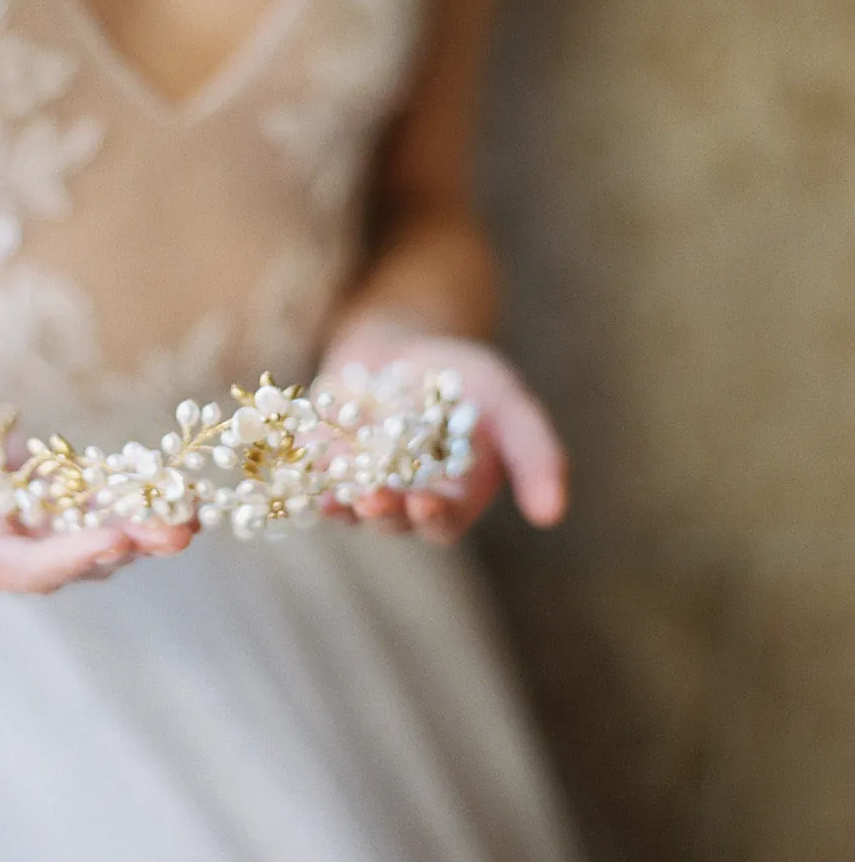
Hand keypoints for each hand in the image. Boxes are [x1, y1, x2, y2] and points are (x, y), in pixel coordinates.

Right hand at [0, 404, 195, 593]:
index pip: (33, 569)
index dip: (74, 555)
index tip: (116, 539)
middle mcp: (16, 552)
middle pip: (82, 557)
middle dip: (132, 543)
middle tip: (181, 531)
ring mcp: (38, 523)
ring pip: (101, 528)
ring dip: (146, 522)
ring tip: (194, 512)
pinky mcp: (52, 492)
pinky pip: (99, 495)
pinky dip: (133, 490)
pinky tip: (172, 482)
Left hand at [318, 323, 567, 546]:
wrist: (405, 340)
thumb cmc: (465, 374)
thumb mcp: (508, 401)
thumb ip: (536, 454)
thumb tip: (553, 516)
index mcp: (453, 495)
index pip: (443, 521)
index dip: (434, 517)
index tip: (424, 502)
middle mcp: (405, 498)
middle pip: (392, 519)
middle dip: (383, 512)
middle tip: (373, 499)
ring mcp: (360, 481)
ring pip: (349, 506)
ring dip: (341, 504)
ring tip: (335, 494)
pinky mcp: (323, 460)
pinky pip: (313, 476)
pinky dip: (309, 472)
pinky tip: (308, 465)